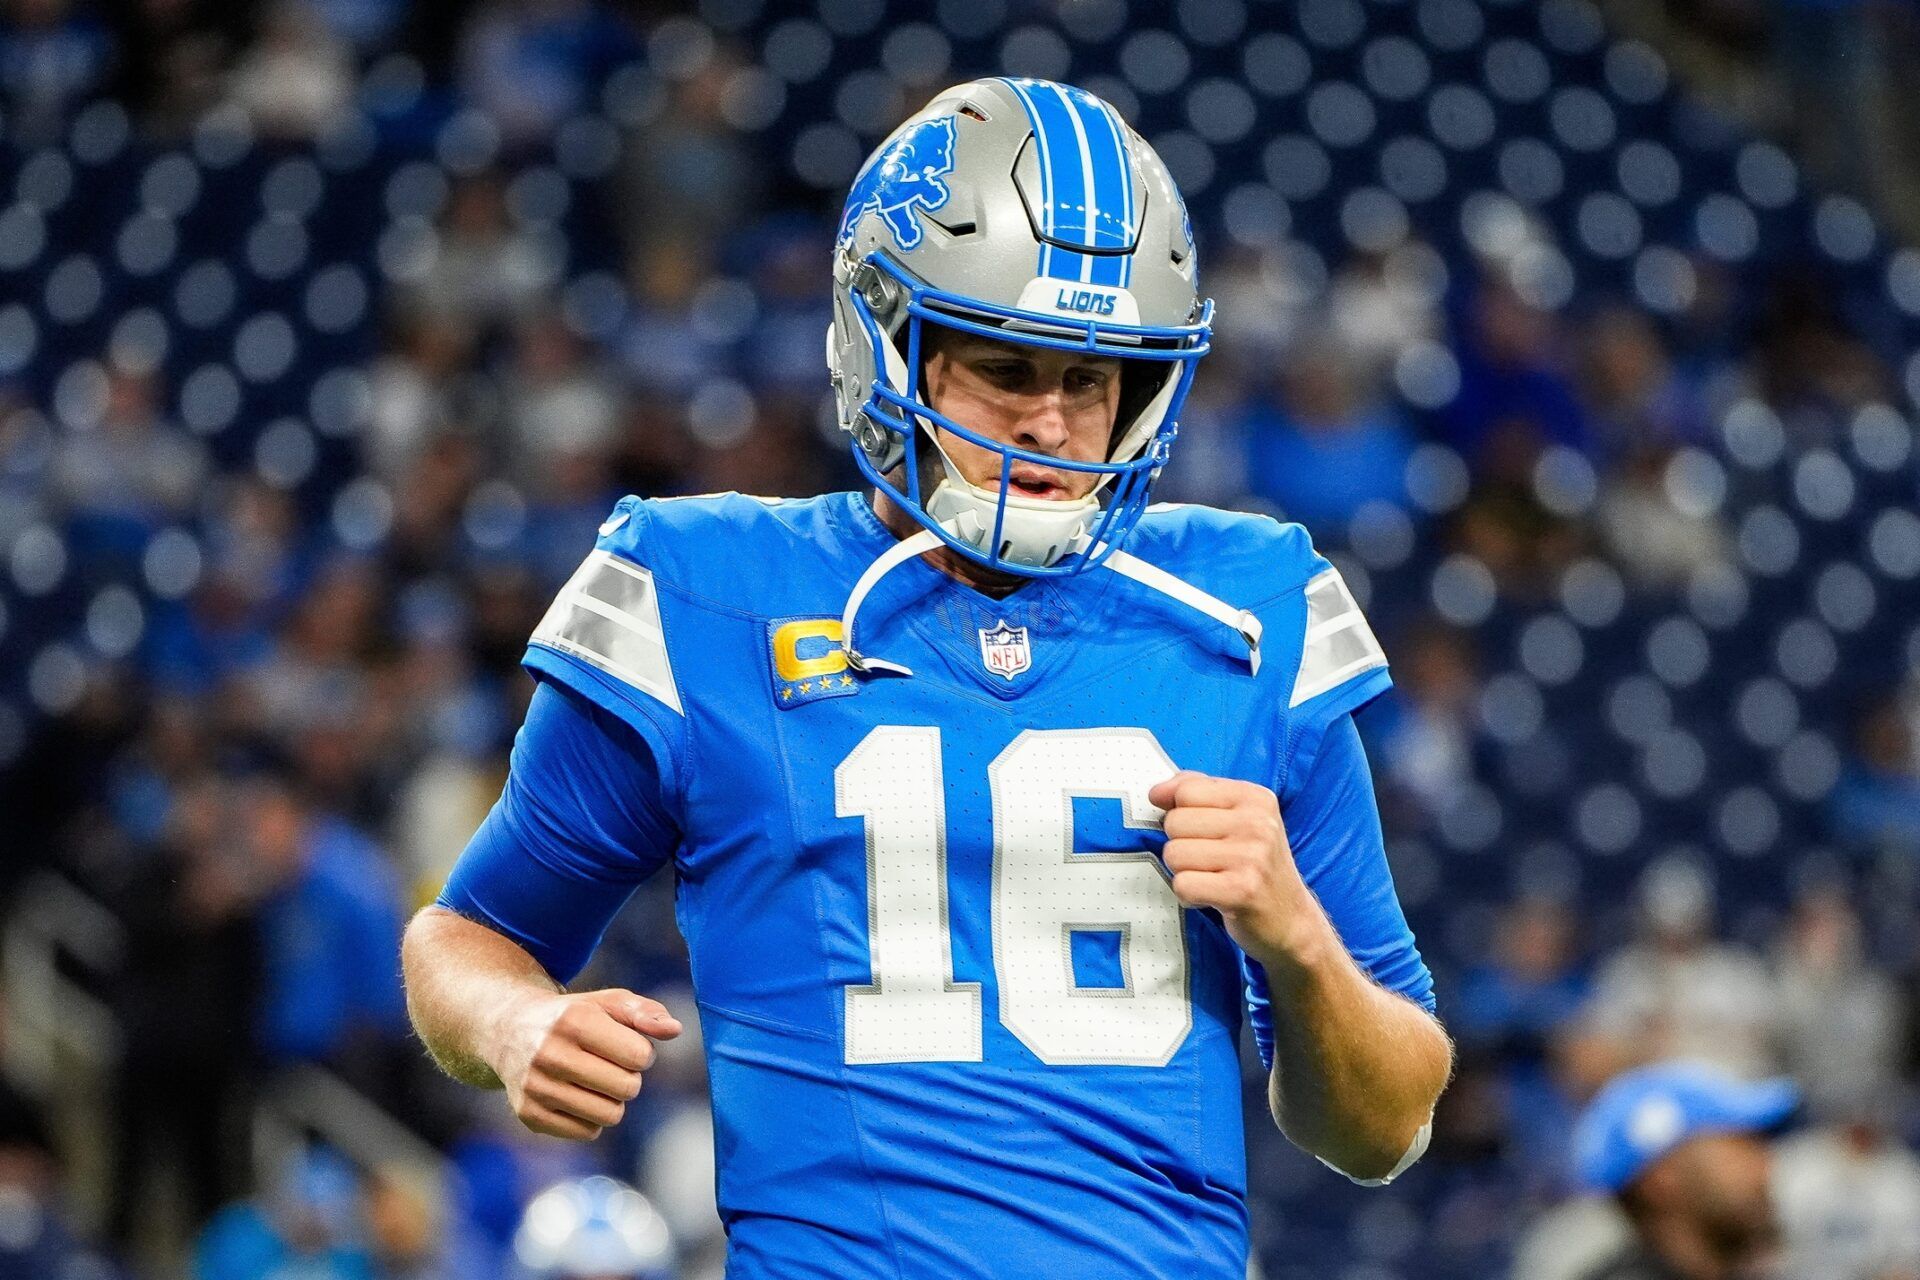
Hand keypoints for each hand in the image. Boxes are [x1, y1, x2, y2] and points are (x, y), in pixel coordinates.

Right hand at [488, 989, 682, 1140]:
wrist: (509, 1030)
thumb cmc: (573, 1016)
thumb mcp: (608, 1003)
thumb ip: (645, 1012)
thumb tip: (675, 1030)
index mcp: (574, 1021)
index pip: (639, 1056)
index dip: (641, 1053)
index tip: (625, 1045)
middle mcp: (550, 1054)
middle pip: (628, 1089)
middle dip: (628, 1078)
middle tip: (609, 1065)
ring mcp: (536, 1087)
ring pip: (609, 1116)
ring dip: (612, 1101)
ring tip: (594, 1081)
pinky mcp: (529, 1115)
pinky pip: (587, 1133)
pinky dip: (590, 1118)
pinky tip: (575, 1096)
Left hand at [1148, 770, 1330, 969]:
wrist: (1291, 919)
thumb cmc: (1255, 866)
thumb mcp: (1239, 818)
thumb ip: (1198, 793)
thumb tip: (1156, 792)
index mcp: (1255, 798)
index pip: (1187, 789)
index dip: (1178, 811)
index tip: (1197, 830)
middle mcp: (1258, 823)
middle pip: (1175, 822)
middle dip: (1182, 845)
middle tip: (1210, 861)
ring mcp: (1252, 857)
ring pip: (1174, 853)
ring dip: (1184, 872)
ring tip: (1212, 878)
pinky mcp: (1242, 890)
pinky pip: (1182, 884)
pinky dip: (1189, 895)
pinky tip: (1211, 896)